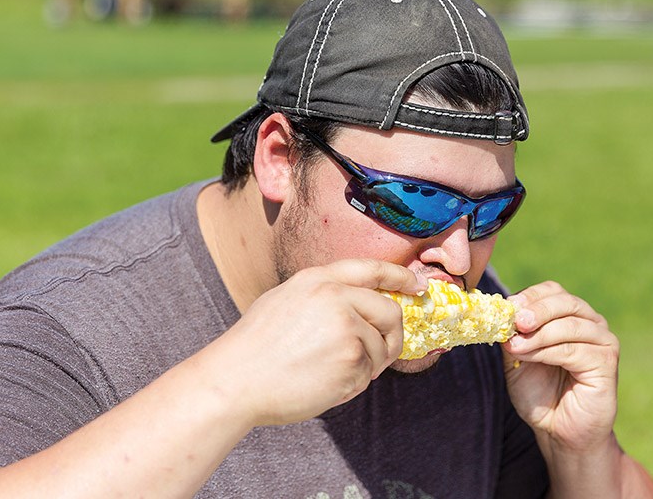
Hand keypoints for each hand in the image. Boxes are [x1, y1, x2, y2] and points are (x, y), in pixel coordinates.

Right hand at [216, 259, 425, 426]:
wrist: (234, 381)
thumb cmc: (254, 347)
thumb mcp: (284, 300)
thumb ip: (322, 296)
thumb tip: (359, 303)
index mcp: (318, 279)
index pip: (372, 269)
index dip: (400, 277)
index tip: (418, 286)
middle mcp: (336, 296)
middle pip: (390, 311)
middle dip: (393, 335)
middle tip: (385, 351)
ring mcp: (347, 327)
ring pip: (380, 347)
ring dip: (367, 365)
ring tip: (333, 373)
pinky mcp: (352, 358)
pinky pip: (369, 372)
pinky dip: (354, 383)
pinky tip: (325, 384)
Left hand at [501, 281, 619, 452]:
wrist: (558, 430)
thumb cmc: (539, 392)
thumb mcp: (517, 358)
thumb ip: (513, 335)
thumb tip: (500, 315)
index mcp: (570, 316)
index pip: (553, 291)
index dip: (531, 295)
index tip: (509, 305)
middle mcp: (591, 323)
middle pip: (565, 302)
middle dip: (537, 310)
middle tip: (516, 321)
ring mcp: (602, 342)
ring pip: (569, 325)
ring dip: (538, 334)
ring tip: (515, 346)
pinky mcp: (607, 363)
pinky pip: (575, 350)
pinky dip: (547, 351)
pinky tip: (529, 356)